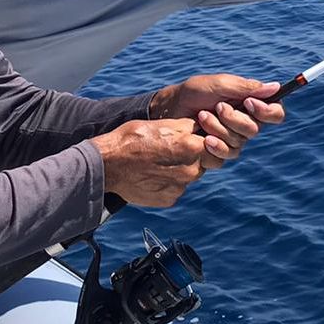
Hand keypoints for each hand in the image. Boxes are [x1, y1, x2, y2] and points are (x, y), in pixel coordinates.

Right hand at [91, 118, 205, 207]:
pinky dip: (169, 183)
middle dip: (197, 157)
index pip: (215, 146)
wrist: (108, 165)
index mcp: (191, 147)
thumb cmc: (132, 139)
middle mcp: (190, 170)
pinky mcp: (170, 199)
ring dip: (181, 170)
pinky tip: (153, 175)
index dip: (207, 142)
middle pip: (205, 164)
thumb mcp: (162, 124)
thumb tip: (201, 128)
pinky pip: (177, 189)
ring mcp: (180, 187)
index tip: (197, 140)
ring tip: (160, 162)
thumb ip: (186, 128)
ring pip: (190, 176)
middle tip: (176, 151)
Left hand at [149, 74, 284, 168]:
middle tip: (217, 107)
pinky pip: (227, 156)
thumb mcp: (220, 84)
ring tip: (201, 117)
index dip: (267, 111)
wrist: (169, 109)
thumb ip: (247, 88)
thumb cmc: (194, 92)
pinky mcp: (219, 153)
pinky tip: (202, 139)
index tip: (248, 103)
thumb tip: (276, 87)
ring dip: (219, 129)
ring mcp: (232, 140)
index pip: (275, 113)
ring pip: (240, 143)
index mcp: (250, 104)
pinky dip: (215, 146)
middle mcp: (244, 123)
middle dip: (234, 119)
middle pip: (255, 130)